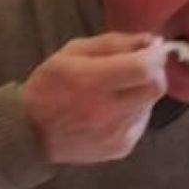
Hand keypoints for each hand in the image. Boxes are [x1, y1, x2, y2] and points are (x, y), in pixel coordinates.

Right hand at [20, 32, 169, 165]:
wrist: (32, 133)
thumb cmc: (50, 85)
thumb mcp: (72, 52)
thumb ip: (113, 43)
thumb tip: (151, 40)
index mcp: (91, 82)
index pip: (143, 68)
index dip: (155, 54)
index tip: (152, 46)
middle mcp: (108, 111)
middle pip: (156, 87)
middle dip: (154, 72)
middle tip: (139, 67)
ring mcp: (117, 134)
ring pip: (150, 104)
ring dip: (141, 92)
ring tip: (116, 91)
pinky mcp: (122, 148)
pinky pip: (141, 122)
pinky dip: (134, 111)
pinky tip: (112, 111)